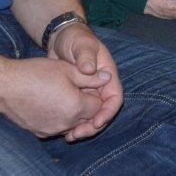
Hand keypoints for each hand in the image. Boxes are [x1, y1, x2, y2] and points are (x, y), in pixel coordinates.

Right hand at [0, 55, 110, 138]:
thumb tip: (107, 77)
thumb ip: (90, 77)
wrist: (4, 87)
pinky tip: (51, 103)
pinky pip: (57, 127)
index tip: (87, 83)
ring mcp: (52, 130)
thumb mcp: (67, 69)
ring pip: (72, 124)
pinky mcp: (40, 133)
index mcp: (76, 107)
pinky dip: (60, 118)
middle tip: (77, 88)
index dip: (96, 94)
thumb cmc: (36, 74)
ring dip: (73, 113)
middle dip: (87, 105)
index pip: (99, 106)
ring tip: (64, 94)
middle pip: (87, 118)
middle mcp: (66, 124)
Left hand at [49, 23, 124, 140]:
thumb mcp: (81, 44)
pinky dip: (74, 122)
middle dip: (94, 125)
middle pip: (103, 111)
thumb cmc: (74, 38)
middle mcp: (101, 85)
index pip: (115, 97)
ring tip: (70, 137)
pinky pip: (79, 112)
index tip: (96, 122)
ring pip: (91, 114)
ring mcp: (89, 91)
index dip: (108, 112)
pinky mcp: (77, 95)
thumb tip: (88, 69)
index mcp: (107, 74)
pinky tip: (63, 130)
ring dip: (83, 127)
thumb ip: (85, 55)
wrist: (61, 38)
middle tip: (78, 134)